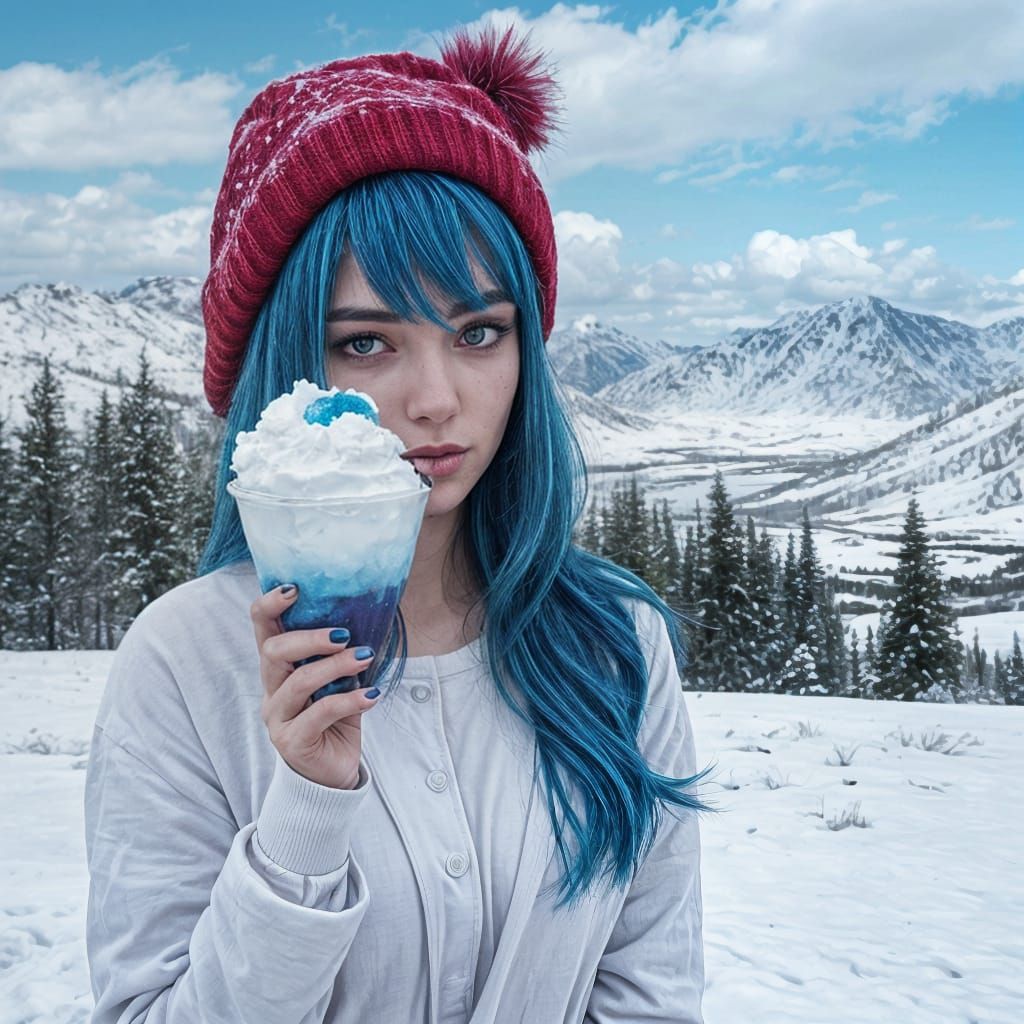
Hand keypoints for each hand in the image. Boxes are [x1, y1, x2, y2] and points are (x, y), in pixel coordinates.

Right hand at [252, 584, 379, 789]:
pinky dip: (349, 701)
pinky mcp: (293, 742)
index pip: (262, 629)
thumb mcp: (339, 681)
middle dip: (309, 638)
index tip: (295, 588)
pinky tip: (372, 695)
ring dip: (335, 666)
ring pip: (298, 682)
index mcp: (279, 668)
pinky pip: (319, 714)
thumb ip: (342, 655)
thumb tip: (367, 616)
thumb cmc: (336, 718)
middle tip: (344, 634)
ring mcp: (278, 717)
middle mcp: (271, 690)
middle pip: (274, 652)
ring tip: (365, 658)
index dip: (270, 606)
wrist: (332, 773)